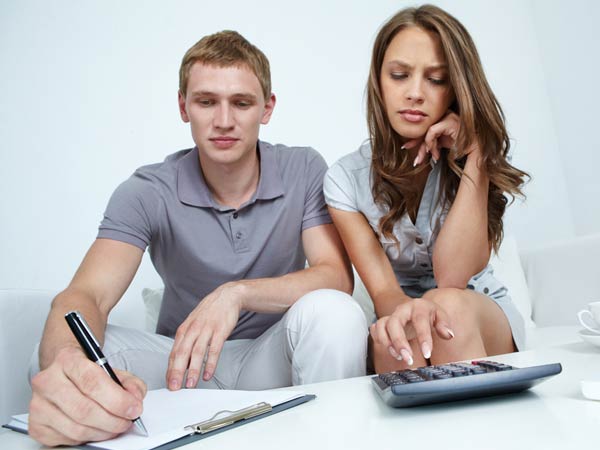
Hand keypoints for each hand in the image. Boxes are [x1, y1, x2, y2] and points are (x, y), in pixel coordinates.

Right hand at [29, 346, 146, 446]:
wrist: (64, 374)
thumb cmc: (88, 374)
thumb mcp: (113, 370)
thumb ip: (130, 383)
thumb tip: (135, 398)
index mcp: (67, 360)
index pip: (93, 382)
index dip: (117, 400)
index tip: (134, 408)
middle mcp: (48, 381)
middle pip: (84, 410)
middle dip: (113, 420)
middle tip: (127, 421)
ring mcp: (38, 404)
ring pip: (76, 428)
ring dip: (103, 432)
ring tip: (115, 426)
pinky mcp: (36, 425)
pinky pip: (67, 439)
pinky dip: (87, 438)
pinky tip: (95, 428)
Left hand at [166, 282, 241, 389]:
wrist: (226, 297)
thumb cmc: (209, 313)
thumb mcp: (193, 325)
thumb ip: (187, 343)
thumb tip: (182, 364)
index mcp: (184, 330)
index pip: (173, 353)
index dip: (170, 369)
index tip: (169, 383)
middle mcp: (192, 330)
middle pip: (182, 353)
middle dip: (177, 372)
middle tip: (175, 387)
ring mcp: (206, 330)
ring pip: (197, 353)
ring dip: (193, 370)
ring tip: (190, 384)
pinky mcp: (219, 331)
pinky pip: (214, 350)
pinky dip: (210, 363)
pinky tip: (208, 374)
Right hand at [369, 298, 453, 364]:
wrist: (416, 308)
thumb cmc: (429, 315)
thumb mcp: (440, 316)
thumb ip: (444, 325)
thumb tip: (448, 335)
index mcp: (418, 306)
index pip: (419, 320)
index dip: (423, 337)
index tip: (427, 354)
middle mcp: (402, 310)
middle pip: (394, 323)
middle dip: (399, 342)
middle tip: (408, 359)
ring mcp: (391, 315)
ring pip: (382, 326)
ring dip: (388, 343)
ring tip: (400, 357)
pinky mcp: (384, 322)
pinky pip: (376, 329)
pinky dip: (380, 340)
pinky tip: (392, 351)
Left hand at [406, 111, 460, 165]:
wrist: (474, 151)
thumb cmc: (460, 147)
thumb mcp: (440, 144)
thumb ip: (429, 142)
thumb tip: (413, 146)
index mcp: (443, 117)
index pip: (426, 126)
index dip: (416, 138)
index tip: (406, 146)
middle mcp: (445, 114)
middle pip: (425, 128)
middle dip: (417, 144)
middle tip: (414, 156)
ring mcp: (448, 116)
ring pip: (427, 131)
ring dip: (426, 147)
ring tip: (430, 157)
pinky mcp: (449, 121)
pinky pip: (432, 131)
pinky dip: (431, 144)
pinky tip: (436, 153)